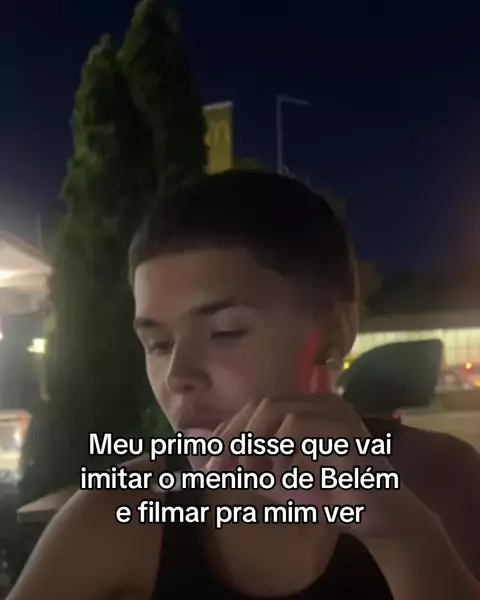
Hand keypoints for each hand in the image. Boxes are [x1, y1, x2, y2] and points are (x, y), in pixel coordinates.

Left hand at [204, 392, 428, 540]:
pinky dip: (280, 450)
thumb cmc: (329, 496)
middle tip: (215, 469)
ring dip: (254, 443)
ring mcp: (334, 410)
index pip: (257, 405)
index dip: (229, 429)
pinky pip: (298, 426)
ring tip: (254, 472)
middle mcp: (320, 400)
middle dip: (233, 437)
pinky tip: (282, 474)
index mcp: (305, 407)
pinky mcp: (345, 427)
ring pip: (276, 409)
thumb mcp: (276, 480)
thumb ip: (245, 465)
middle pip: (262, 403)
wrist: (378, 518)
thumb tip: (205, 454)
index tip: (208, 459)